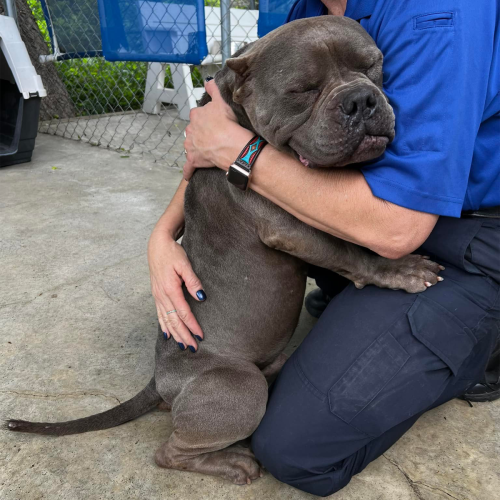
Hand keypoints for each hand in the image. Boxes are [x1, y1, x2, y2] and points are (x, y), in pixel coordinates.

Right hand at [148, 227, 204, 351]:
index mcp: (170, 289)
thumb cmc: (172, 253)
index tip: (201, 335)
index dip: (192, 325)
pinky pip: (159, 315)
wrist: (157, 245)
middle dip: (184, 335)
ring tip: (183, 346)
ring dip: (175, 334)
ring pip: (166, 320)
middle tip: (194, 347)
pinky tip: (167, 335)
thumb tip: (201, 297)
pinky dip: (164, 326)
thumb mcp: (185, 264)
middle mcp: (162, 295)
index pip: (183, 312)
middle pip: (174, 320)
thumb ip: (193, 281)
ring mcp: (157, 296)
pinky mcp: (156, 295)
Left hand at [183, 79, 252, 179]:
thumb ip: (213, 90)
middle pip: (193, 131)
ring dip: (195, 148)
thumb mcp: (221, 102)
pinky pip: (188, 167)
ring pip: (190, 146)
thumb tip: (208, 82)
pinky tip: (188, 175)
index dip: (206, 119)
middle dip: (200, 134)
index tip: (214, 123)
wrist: (230, 145)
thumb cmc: (227, 124)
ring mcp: (190, 146)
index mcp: (195, 116)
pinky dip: (188, 171)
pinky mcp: (194, 160)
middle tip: (213, 137)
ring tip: (206, 151)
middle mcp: (190, 130)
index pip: (197, 115)